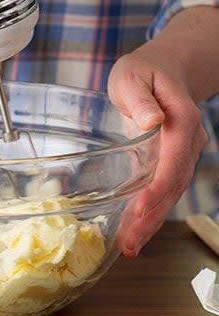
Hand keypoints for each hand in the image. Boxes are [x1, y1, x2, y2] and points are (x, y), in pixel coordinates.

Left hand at [107, 43, 207, 257]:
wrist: (165, 70)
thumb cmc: (144, 72)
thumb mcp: (133, 77)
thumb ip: (141, 98)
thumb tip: (152, 120)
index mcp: (181, 121)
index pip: (173, 160)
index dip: (158, 187)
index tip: (139, 209)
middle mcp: (187, 142)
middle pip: (173, 185)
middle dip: (151, 216)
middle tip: (130, 243)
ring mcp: (181, 153)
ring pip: (169, 192)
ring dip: (150, 220)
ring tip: (129, 245)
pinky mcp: (169, 160)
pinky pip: (161, 188)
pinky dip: (149, 209)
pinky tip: (133, 228)